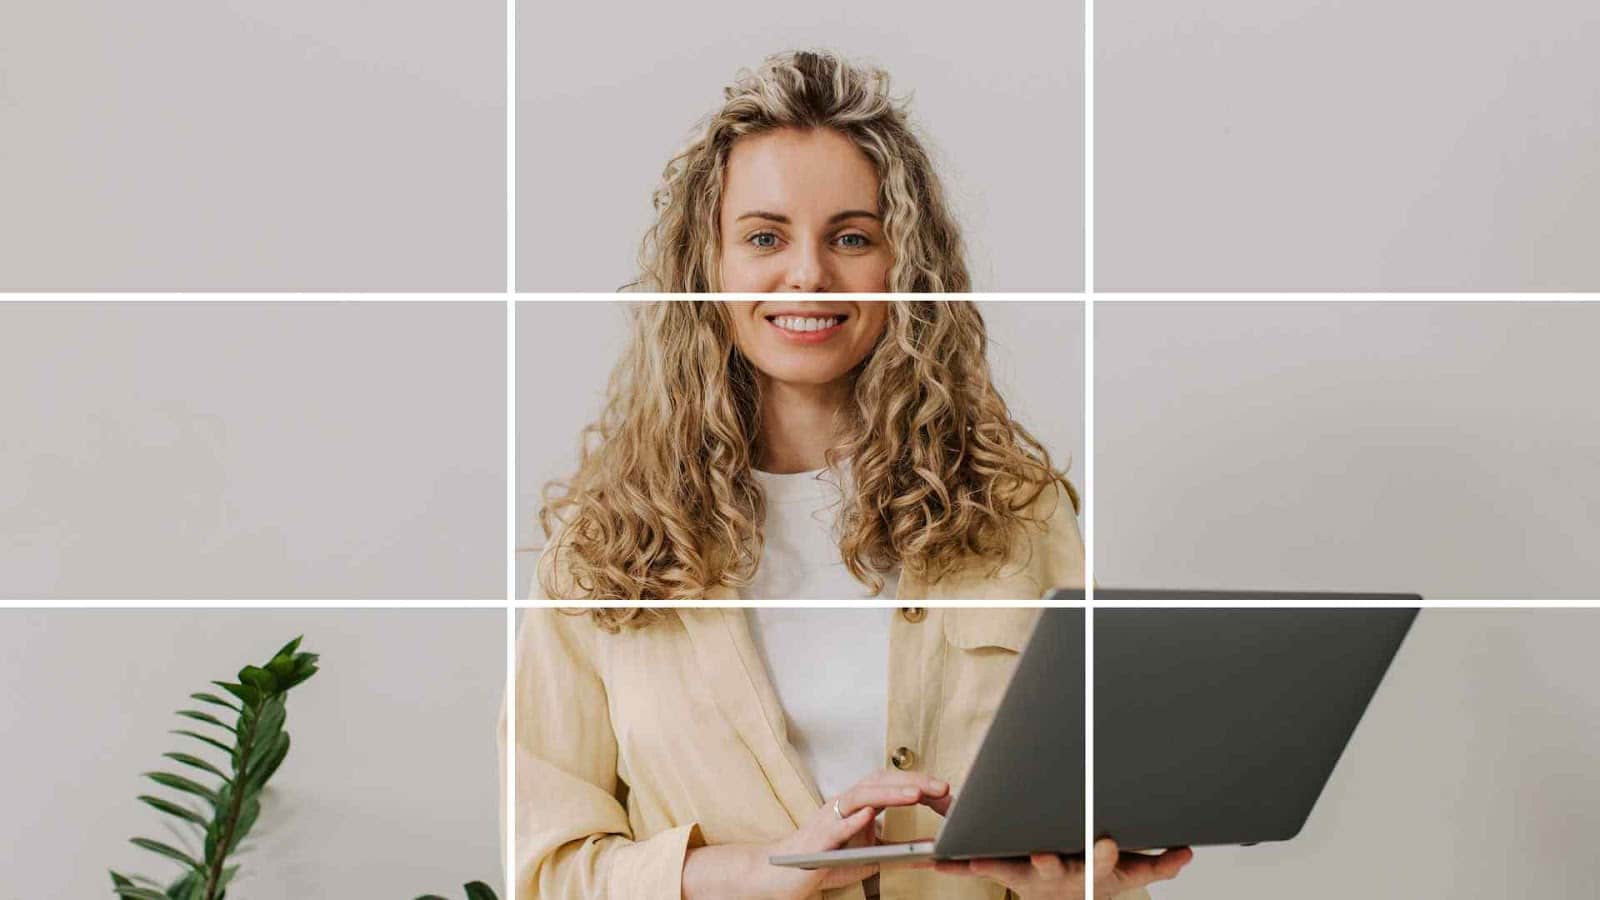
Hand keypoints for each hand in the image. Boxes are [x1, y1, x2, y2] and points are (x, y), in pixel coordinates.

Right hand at [681, 769, 951, 899]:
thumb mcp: (871, 855)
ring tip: (914, 794)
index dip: (918, 784)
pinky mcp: (816, 840)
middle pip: (879, 783)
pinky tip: (869, 815)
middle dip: (911, 783)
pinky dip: (851, 819)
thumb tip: (933, 848)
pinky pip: (834, 827)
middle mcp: (844, 804)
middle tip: (941, 788)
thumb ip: (898, 848)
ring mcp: (828, 819)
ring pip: (860, 797)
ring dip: (889, 794)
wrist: (784, 876)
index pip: (891, 785)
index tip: (946, 790)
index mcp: (858, 805)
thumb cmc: (826, 861)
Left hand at [931, 839, 1190, 898]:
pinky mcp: (1004, 871)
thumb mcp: (1130, 874)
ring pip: (1014, 869)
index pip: (1102, 866)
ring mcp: (1030, 874)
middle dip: (1054, 861)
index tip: (1106, 844)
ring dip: (994, 865)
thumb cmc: (1094, 875)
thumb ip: (1159, 864)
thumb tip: (1186, 852)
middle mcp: (1061, 874)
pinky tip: (937, 861)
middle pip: (1057, 869)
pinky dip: (957, 865)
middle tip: (1047, 853)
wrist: (1066, 897)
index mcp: (1092, 873)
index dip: (1103, 858)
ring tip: (978, 858)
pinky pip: (979, 867)